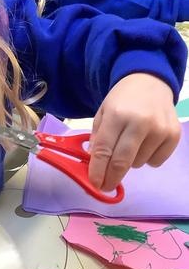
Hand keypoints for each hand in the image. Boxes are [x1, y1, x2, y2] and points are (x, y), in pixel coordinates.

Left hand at [88, 73, 180, 190]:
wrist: (149, 82)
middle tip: (106, 185)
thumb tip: (95, 165)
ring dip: (130, 162)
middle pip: (122, 161)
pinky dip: (147, 159)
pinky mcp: (173, 135)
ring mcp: (159, 129)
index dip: (97, 171)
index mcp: (116, 114)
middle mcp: (139, 121)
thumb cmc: (122, 101)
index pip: (104, 150)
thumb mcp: (102, 113)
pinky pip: (156, 162)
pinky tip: (146, 143)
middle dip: (111, 178)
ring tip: (130, 144)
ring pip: (138, 163)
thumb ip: (97, 138)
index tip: (94, 184)